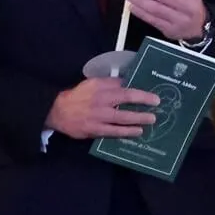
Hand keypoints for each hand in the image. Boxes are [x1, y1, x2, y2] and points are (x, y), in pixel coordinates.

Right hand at [44, 78, 159, 139]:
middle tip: (156, 109)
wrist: (57, 111)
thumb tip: (128, 82)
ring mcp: (98, 117)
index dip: (142, 94)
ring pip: (122, 118)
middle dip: (144, 105)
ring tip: (150, 122)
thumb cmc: (78, 96)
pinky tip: (136, 132)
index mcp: (101, 89)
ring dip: (138, 120)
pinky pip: (113, 132)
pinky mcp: (94, 130)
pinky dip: (126, 132)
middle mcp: (101, 101)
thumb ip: (110, 83)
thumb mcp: (93, 84)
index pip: (125, 89)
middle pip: (126, 101)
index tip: (154, 98)